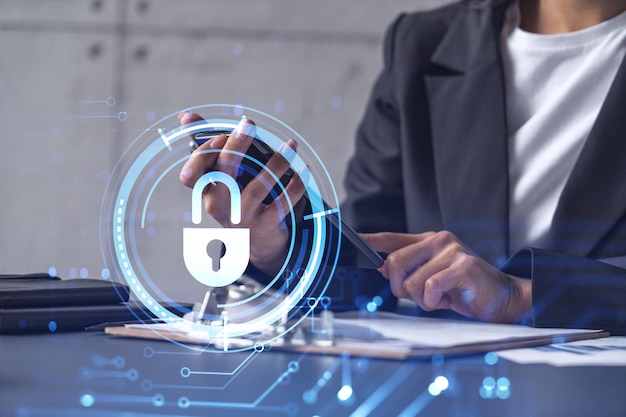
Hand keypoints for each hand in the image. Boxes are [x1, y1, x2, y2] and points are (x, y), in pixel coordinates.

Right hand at [178, 111, 306, 274]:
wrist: (257, 242)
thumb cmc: (236, 198)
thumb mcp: (221, 175)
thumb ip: (205, 144)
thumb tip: (186, 115)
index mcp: (206, 190)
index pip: (191, 174)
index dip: (204, 154)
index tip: (222, 135)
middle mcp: (219, 206)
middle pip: (224, 171)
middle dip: (237, 143)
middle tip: (249, 123)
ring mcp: (242, 217)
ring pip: (259, 185)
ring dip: (277, 162)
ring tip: (291, 145)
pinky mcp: (264, 226)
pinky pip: (283, 201)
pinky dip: (296, 184)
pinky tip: (303, 168)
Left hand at [361, 231, 531, 322]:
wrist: (501, 298)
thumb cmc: (464, 289)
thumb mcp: (431, 278)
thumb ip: (409, 271)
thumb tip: (380, 268)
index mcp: (428, 241)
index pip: (392, 238)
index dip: (370, 241)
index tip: (353, 240)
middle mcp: (438, 240)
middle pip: (394, 263)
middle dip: (399, 288)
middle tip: (419, 297)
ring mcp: (451, 250)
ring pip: (412, 281)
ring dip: (422, 300)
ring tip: (440, 298)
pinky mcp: (463, 265)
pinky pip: (431, 287)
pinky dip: (435, 301)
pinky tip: (448, 299)